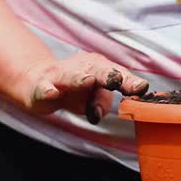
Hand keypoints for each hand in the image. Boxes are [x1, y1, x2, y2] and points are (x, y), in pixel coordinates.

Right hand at [17, 52, 148, 123]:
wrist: (38, 83)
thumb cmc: (75, 90)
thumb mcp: (93, 99)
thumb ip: (101, 103)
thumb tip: (98, 113)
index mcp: (100, 68)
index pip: (118, 74)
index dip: (130, 81)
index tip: (142, 88)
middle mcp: (82, 68)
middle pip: (98, 70)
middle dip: (109, 75)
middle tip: (119, 81)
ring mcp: (61, 75)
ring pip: (72, 76)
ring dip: (80, 78)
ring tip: (89, 81)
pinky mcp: (42, 86)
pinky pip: (45, 88)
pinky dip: (48, 90)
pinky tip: (53, 92)